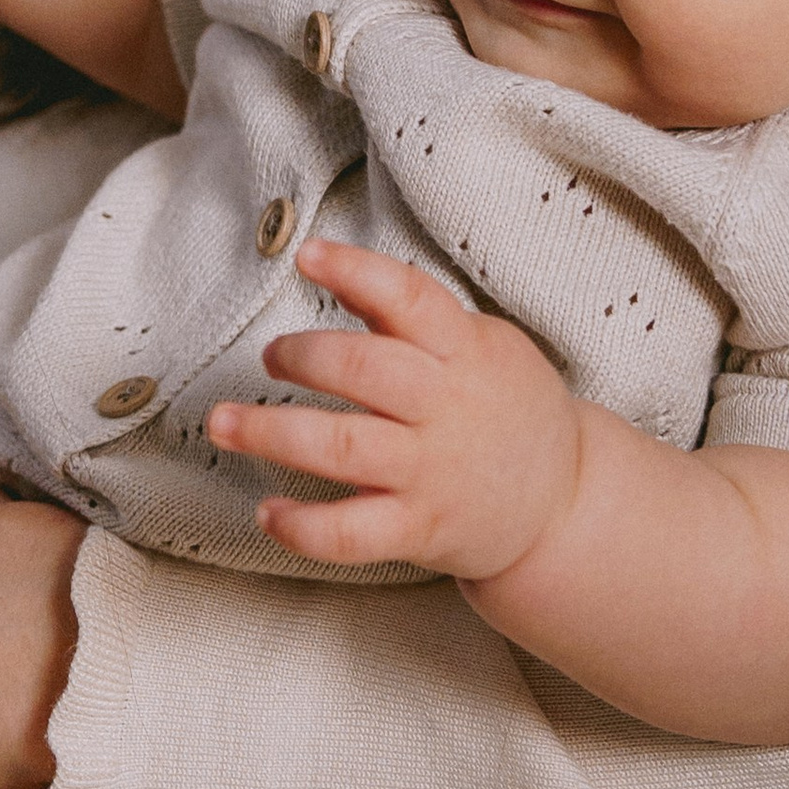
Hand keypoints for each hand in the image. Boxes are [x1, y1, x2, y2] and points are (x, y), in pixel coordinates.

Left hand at [206, 237, 583, 584]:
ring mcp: (432, 473)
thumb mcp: (481, 346)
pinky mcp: (420, 530)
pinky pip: (351, 533)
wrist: (565, 503)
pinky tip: (267, 512)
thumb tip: (339, 273)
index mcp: (464, 351)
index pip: (410, 298)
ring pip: (341, 448)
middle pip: (364, 370)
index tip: (307, 254)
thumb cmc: (506, 409)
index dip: (356, 271)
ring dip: (270, 434)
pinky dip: (301, 527)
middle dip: (303, 356)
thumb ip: (411, 317)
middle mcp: (445, 409)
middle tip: (271, 357)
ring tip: (223, 423)